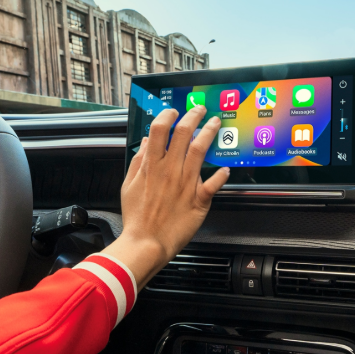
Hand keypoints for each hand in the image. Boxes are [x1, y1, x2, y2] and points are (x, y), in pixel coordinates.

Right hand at [104, 105, 228, 289]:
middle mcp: (170, 170)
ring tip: (215, 124)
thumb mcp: (129, 186)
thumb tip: (146, 143)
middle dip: (193, 116)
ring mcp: (185, 183)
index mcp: (151, 166)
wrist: (146, 243)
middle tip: (199, 110)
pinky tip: (225, 168)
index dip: (168, 116)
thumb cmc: (137, 218)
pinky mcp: (198, 200)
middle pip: (184, 134)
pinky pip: (214, 183)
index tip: (173, 112)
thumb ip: (138, 162)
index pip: (160, 130)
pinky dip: (221, 175)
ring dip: (210, 133)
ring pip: (201, 150)